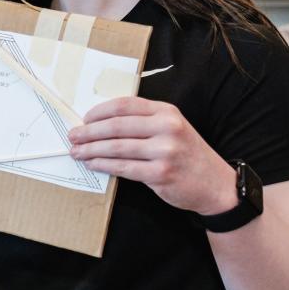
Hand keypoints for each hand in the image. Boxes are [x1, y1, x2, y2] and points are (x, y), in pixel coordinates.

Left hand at [68, 97, 237, 214]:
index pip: (125, 105)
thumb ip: (145, 122)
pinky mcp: (160, 173)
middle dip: (90, 131)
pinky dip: (104, 165)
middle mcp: (167, 128)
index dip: (100, 111)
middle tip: (73, 135)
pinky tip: (93, 164)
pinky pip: (124, 168)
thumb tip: (102, 124)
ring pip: (117, 148)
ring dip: (92, 150)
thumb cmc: (187, 155)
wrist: (215, 184)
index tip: (85, 118)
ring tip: (77, 151)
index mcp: (167, 112)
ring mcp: (164, 151)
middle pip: (117, 126)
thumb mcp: (173, 128)